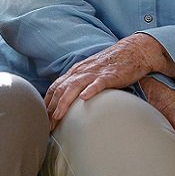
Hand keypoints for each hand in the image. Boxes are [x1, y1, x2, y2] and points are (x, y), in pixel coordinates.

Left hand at [44, 34, 174, 129]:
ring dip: (64, 101)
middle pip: (61, 88)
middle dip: (52, 107)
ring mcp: (94, 73)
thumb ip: (80, 83)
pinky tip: (84, 98)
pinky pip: (98, 83)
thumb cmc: (111, 65)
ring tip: (58, 115)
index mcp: (76, 71)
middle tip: (47, 124)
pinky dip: (90, 90)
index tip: (42, 116)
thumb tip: (72, 100)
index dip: (47, 101)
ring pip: (75, 86)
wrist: (131, 51)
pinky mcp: (109, 76)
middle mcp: (81, 71)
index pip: (56, 86)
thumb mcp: (91, 72)